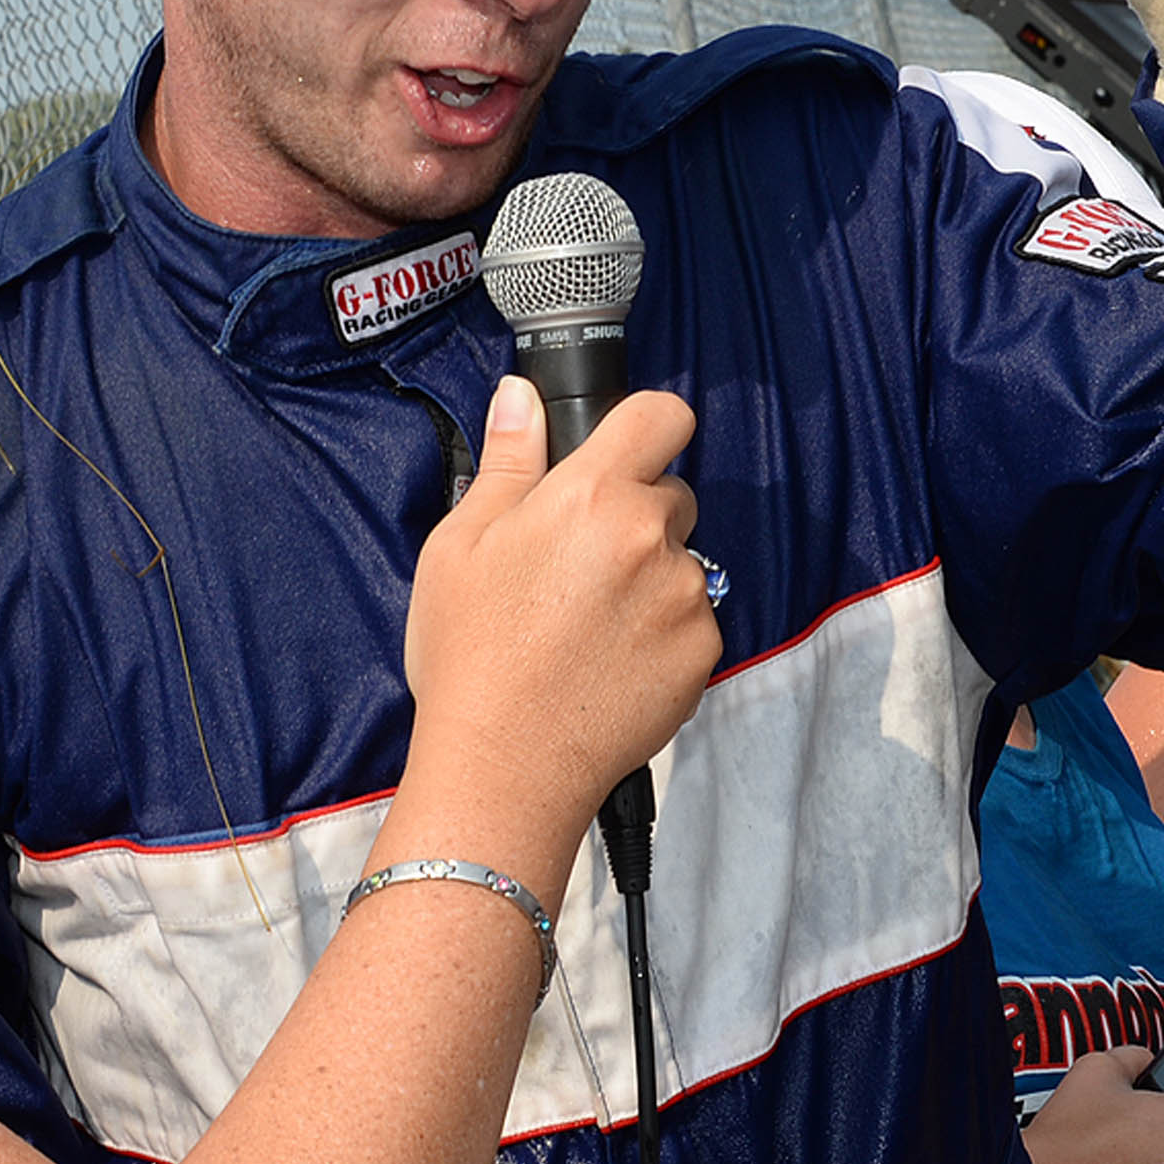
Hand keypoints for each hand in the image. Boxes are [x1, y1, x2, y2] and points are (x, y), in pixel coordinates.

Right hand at [402, 378, 719, 873]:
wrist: (504, 765)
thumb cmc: (471, 657)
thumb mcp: (461, 545)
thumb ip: (507, 462)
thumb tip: (521, 398)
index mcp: (592, 495)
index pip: (662, 415)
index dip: (645, 427)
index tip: (625, 451)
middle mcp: (650, 537)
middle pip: (670, 494)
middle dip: (635, 515)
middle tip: (577, 566)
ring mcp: (684, 596)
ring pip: (680, 561)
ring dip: (649, 578)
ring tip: (586, 626)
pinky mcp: (703, 652)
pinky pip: (693, 620)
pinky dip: (663, 633)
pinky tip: (610, 661)